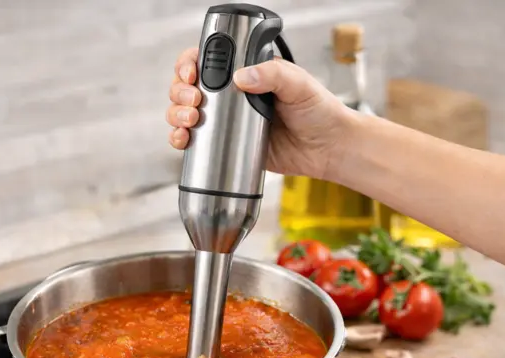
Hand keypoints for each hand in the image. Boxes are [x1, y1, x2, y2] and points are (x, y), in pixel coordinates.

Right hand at [166, 48, 358, 178]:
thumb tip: (241, 77)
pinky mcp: (226, 145)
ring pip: (185, 112)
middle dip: (180, 91)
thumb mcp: (299, 84)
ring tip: (191, 121)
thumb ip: (272, 75)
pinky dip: (181, 139)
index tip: (191, 73)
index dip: (190, 63)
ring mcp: (226, 121)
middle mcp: (231, 95)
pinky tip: (183, 140)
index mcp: (247, 73)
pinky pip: (194, 141)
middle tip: (193, 100)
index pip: (208, 60)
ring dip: (176, 114)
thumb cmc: (319, 112)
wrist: (328, 150)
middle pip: (188, 86)